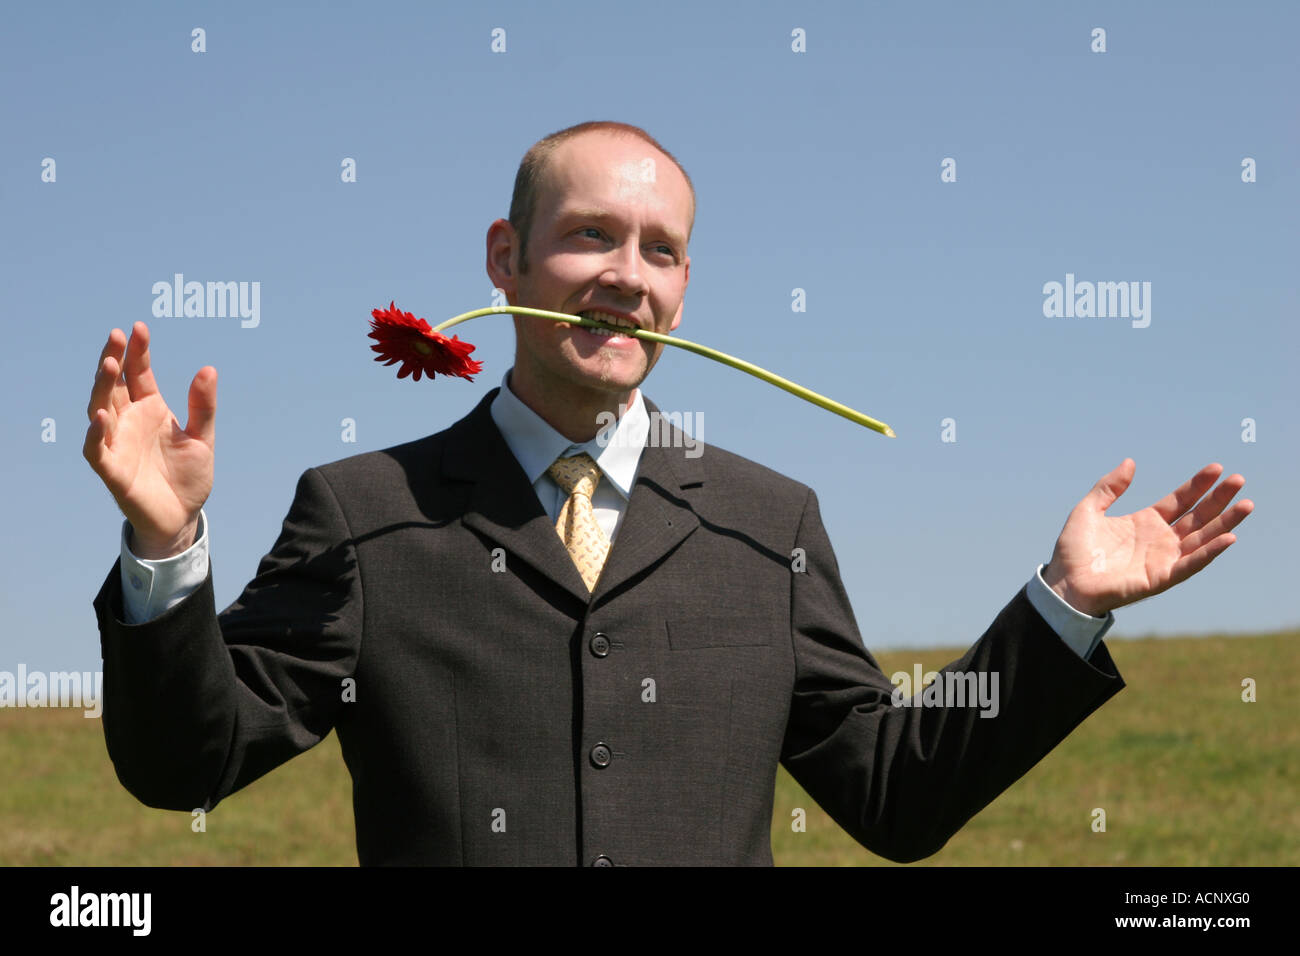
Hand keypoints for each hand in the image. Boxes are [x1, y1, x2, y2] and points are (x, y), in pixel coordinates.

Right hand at [83, 322, 216, 558]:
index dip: (137, 351)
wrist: (182, 516)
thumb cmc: (188, 476)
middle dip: (113, 359)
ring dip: (102, 387)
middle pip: (114, 385)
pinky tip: (100, 416)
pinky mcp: (112, 469)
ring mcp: (116, 443)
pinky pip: (96, 449)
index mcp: (150, 409)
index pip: (138, 373)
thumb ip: (203, 406)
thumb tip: (209, 369)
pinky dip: (95, 433)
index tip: (138, 327)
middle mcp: (128, 421)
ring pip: (100, 409)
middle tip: (117, 336)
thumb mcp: (203, 437)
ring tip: (109, 364)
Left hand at [1041, 459, 1252, 616]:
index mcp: (1145, 522)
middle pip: (1198, 517)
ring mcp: (1162, 559)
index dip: (1197, 485)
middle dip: (1219, 499)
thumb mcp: (1088, 510)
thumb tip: (1130, 462)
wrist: (1064, 583)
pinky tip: (1228, 538)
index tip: (1216, 468)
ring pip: (1202, 539)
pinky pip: (1190, 565)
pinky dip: (1209, 553)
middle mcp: (1159, 540)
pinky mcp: (1161, 578)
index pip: (1180, 501)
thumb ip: (1108, 487)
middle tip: (1239, 479)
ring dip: (1225, 523)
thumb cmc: (1074, 551)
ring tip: (1246, 504)